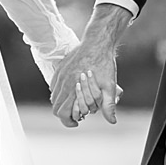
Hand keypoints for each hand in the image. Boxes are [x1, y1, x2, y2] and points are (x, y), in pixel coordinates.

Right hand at [50, 13, 125, 127]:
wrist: (98, 43)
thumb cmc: (104, 64)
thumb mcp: (109, 86)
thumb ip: (108, 106)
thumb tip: (112, 121)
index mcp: (73, 89)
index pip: (62, 113)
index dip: (68, 121)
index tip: (77, 122)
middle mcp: (63, 83)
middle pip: (56, 107)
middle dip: (65, 113)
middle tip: (77, 114)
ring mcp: (60, 75)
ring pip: (53, 96)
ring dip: (62, 102)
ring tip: (74, 103)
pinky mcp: (60, 68)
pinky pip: (54, 85)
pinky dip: (59, 91)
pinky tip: (70, 90)